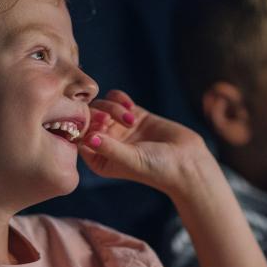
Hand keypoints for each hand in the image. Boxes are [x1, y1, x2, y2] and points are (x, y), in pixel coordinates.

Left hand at [78, 89, 211, 195]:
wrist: (187, 162)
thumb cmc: (158, 168)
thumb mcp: (131, 159)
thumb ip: (109, 148)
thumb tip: (88, 137)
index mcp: (99, 159)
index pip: (79, 137)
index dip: (84, 126)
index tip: (101, 124)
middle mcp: (106, 143)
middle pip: (89, 118)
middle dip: (98, 114)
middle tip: (110, 119)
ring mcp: (119, 128)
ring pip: (102, 106)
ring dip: (113, 107)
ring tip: (130, 118)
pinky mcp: (133, 116)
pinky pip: (117, 99)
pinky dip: (120, 98)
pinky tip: (130, 106)